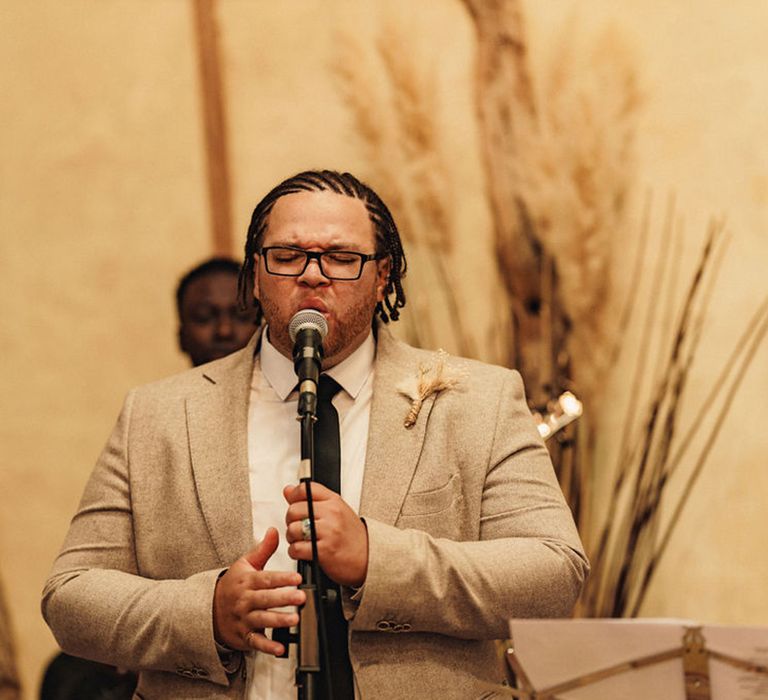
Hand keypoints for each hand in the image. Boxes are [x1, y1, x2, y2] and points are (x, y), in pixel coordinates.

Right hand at [212, 527, 305, 654]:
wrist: (208, 609)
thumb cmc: (233, 585)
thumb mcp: (244, 564)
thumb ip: (263, 549)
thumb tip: (275, 530)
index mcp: (247, 581)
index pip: (266, 579)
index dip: (282, 579)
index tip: (297, 579)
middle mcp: (245, 600)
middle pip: (265, 599)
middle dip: (283, 599)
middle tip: (301, 597)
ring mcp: (244, 619)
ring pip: (262, 620)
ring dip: (279, 620)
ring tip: (295, 619)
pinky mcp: (244, 636)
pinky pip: (256, 643)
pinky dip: (267, 647)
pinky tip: (280, 648)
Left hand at [283, 482, 368, 587]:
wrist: (368, 557)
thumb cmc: (352, 536)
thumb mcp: (336, 510)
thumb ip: (312, 499)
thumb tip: (288, 490)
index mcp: (334, 501)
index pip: (305, 489)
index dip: (293, 497)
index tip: (293, 504)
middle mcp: (331, 514)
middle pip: (294, 510)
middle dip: (291, 521)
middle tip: (298, 528)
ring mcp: (328, 532)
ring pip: (293, 529)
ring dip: (292, 539)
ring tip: (302, 541)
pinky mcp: (324, 551)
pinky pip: (296, 549)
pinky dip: (296, 552)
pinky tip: (304, 552)